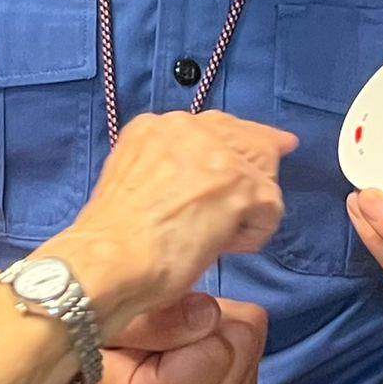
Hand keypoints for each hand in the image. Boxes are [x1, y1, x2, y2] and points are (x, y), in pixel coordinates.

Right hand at [57, 110, 293, 323]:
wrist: (110, 258)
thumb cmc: (113, 237)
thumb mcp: (131, 179)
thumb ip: (166, 167)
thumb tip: (203, 182)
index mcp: (154, 125)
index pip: (214, 125)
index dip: (236, 146)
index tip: (250, 159)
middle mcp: (187, 128)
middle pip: (249, 140)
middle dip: (256, 171)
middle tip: (251, 206)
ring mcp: (216, 155)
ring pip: (263, 175)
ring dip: (246, 210)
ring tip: (214, 237)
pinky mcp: (240, 186)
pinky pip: (271, 209)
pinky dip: (252, 235)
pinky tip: (222, 248)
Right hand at [99, 295, 268, 383]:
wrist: (105, 352)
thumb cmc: (100, 335)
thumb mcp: (110, 322)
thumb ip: (153, 322)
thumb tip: (208, 315)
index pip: (215, 353)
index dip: (186, 322)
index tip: (152, 324)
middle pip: (242, 345)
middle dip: (208, 321)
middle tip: (169, 324)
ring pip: (253, 346)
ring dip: (219, 327)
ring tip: (178, 333)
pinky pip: (257, 352)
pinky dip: (228, 338)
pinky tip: (195, 344)